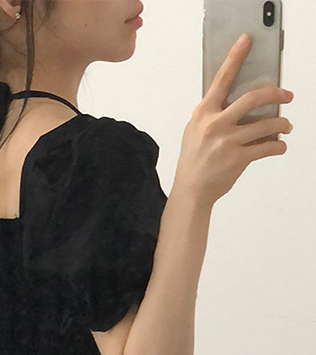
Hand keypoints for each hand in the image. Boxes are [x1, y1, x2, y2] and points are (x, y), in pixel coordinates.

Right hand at [173, 33, 293, 208]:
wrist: (191, 191)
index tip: (246, 41)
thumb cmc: (193, 162)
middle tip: (287, 95)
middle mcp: (215, 124)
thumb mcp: (194, 133)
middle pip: (253, 98)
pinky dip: (278, 146)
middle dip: (276, 93)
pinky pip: (268, 147)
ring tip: (285, 126)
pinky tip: (278, 146)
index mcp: (203, 114)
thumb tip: (238, 104)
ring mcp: (227, 141)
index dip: (235, 57)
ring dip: (282, 124)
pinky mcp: (238, 158)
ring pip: (267, 124)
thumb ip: (211, 116)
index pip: (221, 79)